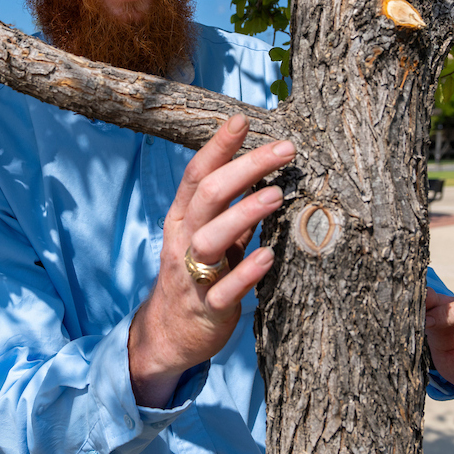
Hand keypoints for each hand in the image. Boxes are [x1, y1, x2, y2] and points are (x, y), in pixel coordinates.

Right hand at [129, 113, 294, 406]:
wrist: (168, 334)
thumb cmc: (197, 273)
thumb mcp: (208, 234)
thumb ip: (231, 207)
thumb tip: (263, 170)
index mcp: (183, 217)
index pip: (198, 173)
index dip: (219, 146)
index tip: (243, 119)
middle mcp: (184, 239)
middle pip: (209, 196)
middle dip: (246, 167)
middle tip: (285, 148)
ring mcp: (192, 274)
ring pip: (211, 239)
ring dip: (244, 213)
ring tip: (277, 194)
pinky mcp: (206, 308)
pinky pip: (223, 290)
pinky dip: (245, 273)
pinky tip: (268, 257)